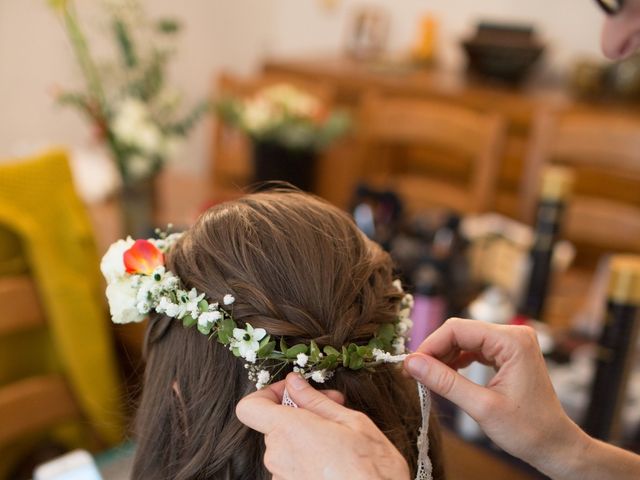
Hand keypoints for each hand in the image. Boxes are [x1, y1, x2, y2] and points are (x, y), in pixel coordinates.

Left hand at [236, 373, 409, 479]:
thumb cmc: (372, 469)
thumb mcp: (351, 422)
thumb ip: (315, 400)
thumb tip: (294, 383)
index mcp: (289, 431)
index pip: (250, 407)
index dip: (267, 394)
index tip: (292, 391)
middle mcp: (278, 456)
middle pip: (274, 425)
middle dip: (300, 412)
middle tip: (333, 407)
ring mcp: (282, 478)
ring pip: (286, 446)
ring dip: (306, 435)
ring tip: (340, 436)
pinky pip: (293, 466)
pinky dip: (309, 456)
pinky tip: (335, 457)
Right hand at [404, 318, 588, 477]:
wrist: (554, 445)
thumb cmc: (527, 430)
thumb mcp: (481, 407)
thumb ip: (445, 382)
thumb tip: (412, 364)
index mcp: (512, 341)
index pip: (458, 329)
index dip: (430, 345)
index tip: (410, 365)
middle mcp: (513, 334)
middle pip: (460, 331)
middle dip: (435, 351)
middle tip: (414, 372)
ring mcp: (511, 343)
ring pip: (464, 339)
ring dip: (444, 356)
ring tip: (427, 376)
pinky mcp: (507, 352)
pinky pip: (474, 348)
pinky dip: (457, 360)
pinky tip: (446, 374)